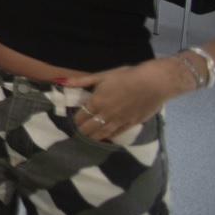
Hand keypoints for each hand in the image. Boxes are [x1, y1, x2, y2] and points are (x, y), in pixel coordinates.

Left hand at [59, 58, 189, 141]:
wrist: (153, 83)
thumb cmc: (127, 76)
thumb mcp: (102, 75)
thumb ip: (82, 81)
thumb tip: (61, 81)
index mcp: (96, 102)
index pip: (80, 117)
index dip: (74, 121)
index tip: (70, 123)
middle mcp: (105, 114)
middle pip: (88, 128)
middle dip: (81, 131)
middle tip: (76, 133)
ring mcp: (118, 121)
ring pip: (101, 134)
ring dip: (93, 137)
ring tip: (86, 139)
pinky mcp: (131, 125)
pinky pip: (116, 134)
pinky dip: (108, 137)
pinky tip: (104, 138)